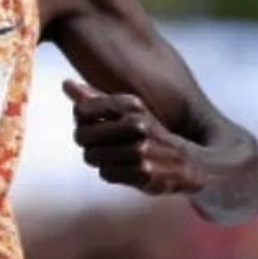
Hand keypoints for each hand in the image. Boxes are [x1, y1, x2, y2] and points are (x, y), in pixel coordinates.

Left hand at [63, 79, 203, 194]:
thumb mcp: (129, 111)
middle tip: (105, 145)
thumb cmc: (152, 134)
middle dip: (88, 143)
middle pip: (82, 135)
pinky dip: (112, 173)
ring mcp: (140, 150)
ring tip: (119, 157)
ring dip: (101, 160)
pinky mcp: (143, 173)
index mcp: (132, 104)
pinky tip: (128, 169)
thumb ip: (96, 98)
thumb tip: (65, 83)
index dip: (82, 119)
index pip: (82, 109)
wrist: (192, 164)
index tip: (94, 123)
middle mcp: (137, 124)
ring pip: (91, 156)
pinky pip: (106, 174)